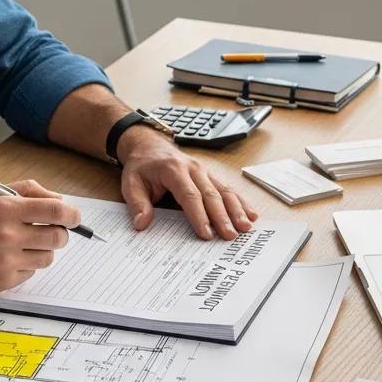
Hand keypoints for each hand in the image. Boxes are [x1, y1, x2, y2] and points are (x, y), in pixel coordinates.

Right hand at [0, 179, 80, 292]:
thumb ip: (27, 192)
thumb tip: (59, 201)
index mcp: (5, 209)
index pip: (56, 212)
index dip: (72, 215)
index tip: (74, 217)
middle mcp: (7, 235)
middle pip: (57, 238)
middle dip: (60, 234)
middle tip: (52, 232)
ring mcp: (4, 261)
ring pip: (47, 258)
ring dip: (42, 250)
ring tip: (22, 244)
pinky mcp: (1, 282)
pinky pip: (29, 273)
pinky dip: (24, 266)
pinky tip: (5, 259)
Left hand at [117, 128, 257, 240]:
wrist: (149, 145)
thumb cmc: (142, 166)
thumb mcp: (131, 183)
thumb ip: (137, 203)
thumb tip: (142, 224)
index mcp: (174, 170)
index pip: (189, 195)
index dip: (199, 215)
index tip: (206, 233)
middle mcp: (193, 169)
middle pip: (211, 194)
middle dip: (222, 216)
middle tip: (230, 236)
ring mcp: (205, 171)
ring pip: (224, 191)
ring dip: (236, 210)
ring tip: (245, 227)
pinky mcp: (211, 176)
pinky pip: (228, 189)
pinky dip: (240, 202)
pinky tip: (251, 214)